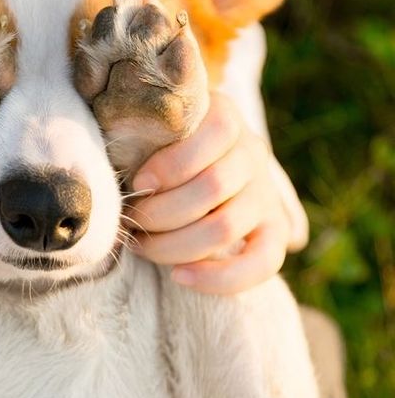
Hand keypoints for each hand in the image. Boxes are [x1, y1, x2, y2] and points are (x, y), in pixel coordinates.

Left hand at [126, 93, 290, 293]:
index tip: (138, 184)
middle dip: (160, 212)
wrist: (199, 176)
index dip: (174, 163)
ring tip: (141, 246)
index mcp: (225, 120)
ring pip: (225, 228)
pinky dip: (218, 278)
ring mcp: (265, 195)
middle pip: (213, 186)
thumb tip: (124, 180)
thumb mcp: (152, 136)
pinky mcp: (273, 232)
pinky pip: (260, 264)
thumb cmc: (156, 155)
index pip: (218, 131)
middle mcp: (252, 154)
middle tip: (130, 221)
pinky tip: (179, 276)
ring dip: (173, 245)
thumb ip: (143, 142)